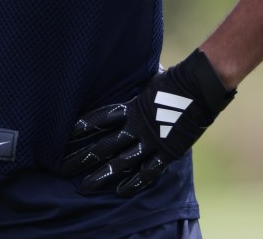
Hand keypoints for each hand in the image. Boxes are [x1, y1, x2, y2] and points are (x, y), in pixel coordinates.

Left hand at [61, 49, 235, 196]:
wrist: (198, 88)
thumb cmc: (174, 79)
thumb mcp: (148, 80)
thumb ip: (135, 85)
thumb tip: (126, 71)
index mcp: (131, 107)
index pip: (100, 119)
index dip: (83, 127)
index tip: (65, 135)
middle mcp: (137, 126)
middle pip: (104, 144)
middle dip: (83, 157)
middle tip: (63, 168)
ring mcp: (152, 141)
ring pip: (121, 162)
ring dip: (102, 175)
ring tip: (85, 186)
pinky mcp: (168, 153)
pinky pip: (148, 172)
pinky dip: (134, 182)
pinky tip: (120, 191)